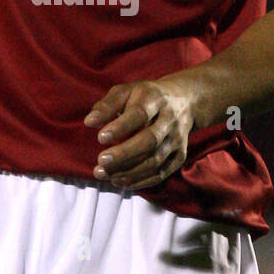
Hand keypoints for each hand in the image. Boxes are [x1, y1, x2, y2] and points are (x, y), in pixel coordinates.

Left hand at [83, 75, 196, 189]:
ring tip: (105, 174)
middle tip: (101, 161)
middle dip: (124, 154)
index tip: (101, 138)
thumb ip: (107, 105)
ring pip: (155, 160)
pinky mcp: (180, 155)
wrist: (184, 101)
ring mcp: (177, 139)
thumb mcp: (126, 91)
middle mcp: (170, 119)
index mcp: (155, 99)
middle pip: (150, 140)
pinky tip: (120, 181)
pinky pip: (162, 172)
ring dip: (129, 171)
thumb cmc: (145, 97)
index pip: (139, 114)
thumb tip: (89, 121)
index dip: (121, 128)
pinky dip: (141, 180)